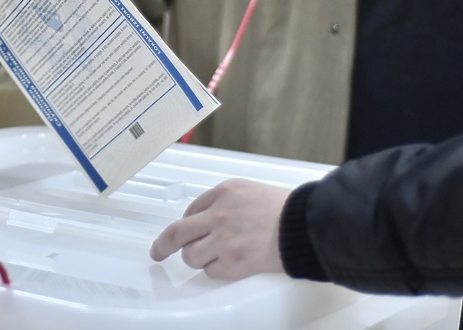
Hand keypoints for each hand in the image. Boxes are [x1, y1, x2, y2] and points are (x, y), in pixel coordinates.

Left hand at [150, 178, 288, 279]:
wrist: (305, 226)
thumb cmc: (286, 210)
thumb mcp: (250, 190)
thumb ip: (226, 201)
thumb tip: (205, 217)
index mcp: (224, 192)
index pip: (191, 209)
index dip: (188, 223)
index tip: (182, 231)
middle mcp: (218, 214)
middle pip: (176, 233)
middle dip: (162, 245)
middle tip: (157, 252)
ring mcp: (223, 239)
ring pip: (190, 256)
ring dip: (198, 258)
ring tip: (215, 256)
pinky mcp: (232, 261)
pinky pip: (210, 271)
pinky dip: (216, 270)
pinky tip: (230, 263)